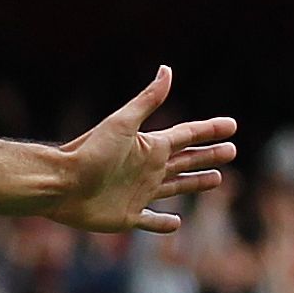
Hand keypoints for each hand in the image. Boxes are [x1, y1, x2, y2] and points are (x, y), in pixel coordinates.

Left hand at [51, 67, 236, 235]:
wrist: (60, 183)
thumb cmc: (89, 151)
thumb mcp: (122, 123)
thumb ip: (147, 100)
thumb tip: (167, 69)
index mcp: (149, 146)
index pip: (187, 135)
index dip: (209, 130)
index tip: (232, 125)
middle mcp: (147, 169)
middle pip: (187, 160)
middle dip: (209, 156)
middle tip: (232, 151)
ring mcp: (138, 193)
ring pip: (176, 188)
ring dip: (196, 183)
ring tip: (217, 180)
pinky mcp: (127, 217)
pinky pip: (151, 221)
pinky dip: (164, 223)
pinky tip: (176, 223)